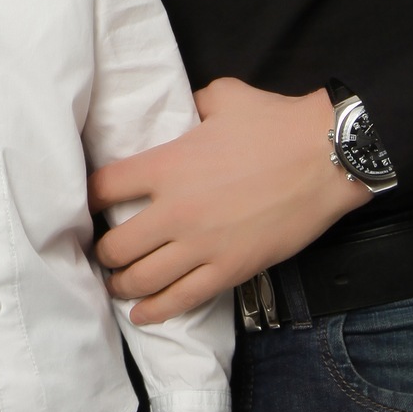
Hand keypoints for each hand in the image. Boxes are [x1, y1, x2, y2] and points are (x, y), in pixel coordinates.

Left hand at [91, 78, 367, 321]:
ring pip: (141, 279)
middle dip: (103, 252)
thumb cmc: (274, 122)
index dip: (89, 199)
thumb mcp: (221, 97)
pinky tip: (142, 314)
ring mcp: (201, 245)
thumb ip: (190, 104)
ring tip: (117, 283)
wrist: (325, 157)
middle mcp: (175, 210)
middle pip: (115, 245)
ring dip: (122, 284)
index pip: (104, 188)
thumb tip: (183, 109)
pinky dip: (155, 310)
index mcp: (166, 165)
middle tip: (103, 252)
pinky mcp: (229, 270)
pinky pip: (181, 299)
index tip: (87, 205)